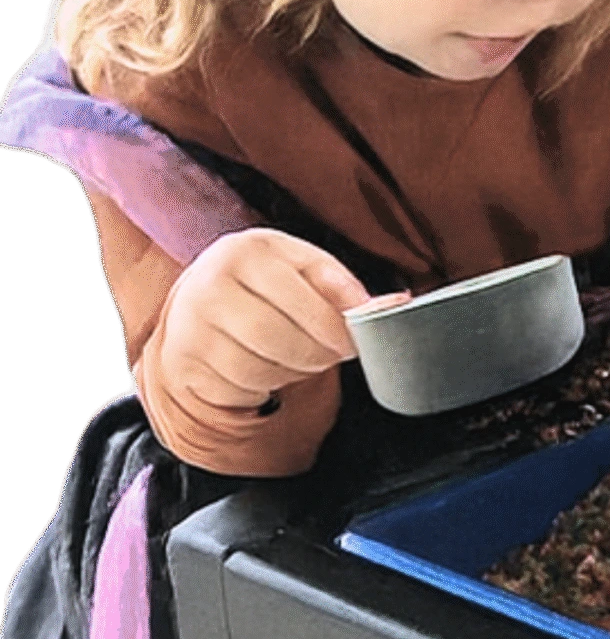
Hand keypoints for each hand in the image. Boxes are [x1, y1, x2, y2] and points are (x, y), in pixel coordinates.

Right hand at [159, 229, 400, 413]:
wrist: (201, 302)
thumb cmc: (267, 284)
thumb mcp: (305, 270)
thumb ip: (346, 288)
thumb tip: (394, 306)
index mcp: (245, 251)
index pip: (307, 304)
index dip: (337, 330)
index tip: (350, 340)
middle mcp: (209, 284)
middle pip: (284, 342)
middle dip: (317, 356)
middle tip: (327, 353)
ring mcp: (191, 325)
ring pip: (263, 369)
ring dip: (293, 371)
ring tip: (296, 354)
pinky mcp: (184, 361)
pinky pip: (242, 387)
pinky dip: (265, 384)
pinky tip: (266, 364)